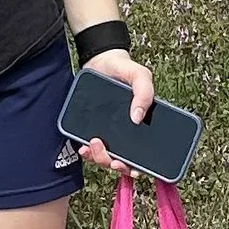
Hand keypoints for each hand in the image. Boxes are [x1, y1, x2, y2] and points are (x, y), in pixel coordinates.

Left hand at [75, 47, 154, 170]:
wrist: (100, 59)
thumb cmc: (124, 68)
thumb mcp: (140, 75)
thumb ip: (145, 93)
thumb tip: (138, 118)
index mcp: (141, 124)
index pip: (144, 154)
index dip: (139, 167)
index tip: (133, 169)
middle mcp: (124, 132)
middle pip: (123, 161)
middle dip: (116, 165)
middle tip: (113, 159)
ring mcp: (107, 132)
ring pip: (105, 157)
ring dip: (100, 158)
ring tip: (94, 144)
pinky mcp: (90, 128)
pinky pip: (89, 147)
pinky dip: (87, 152)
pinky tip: (83, 146)